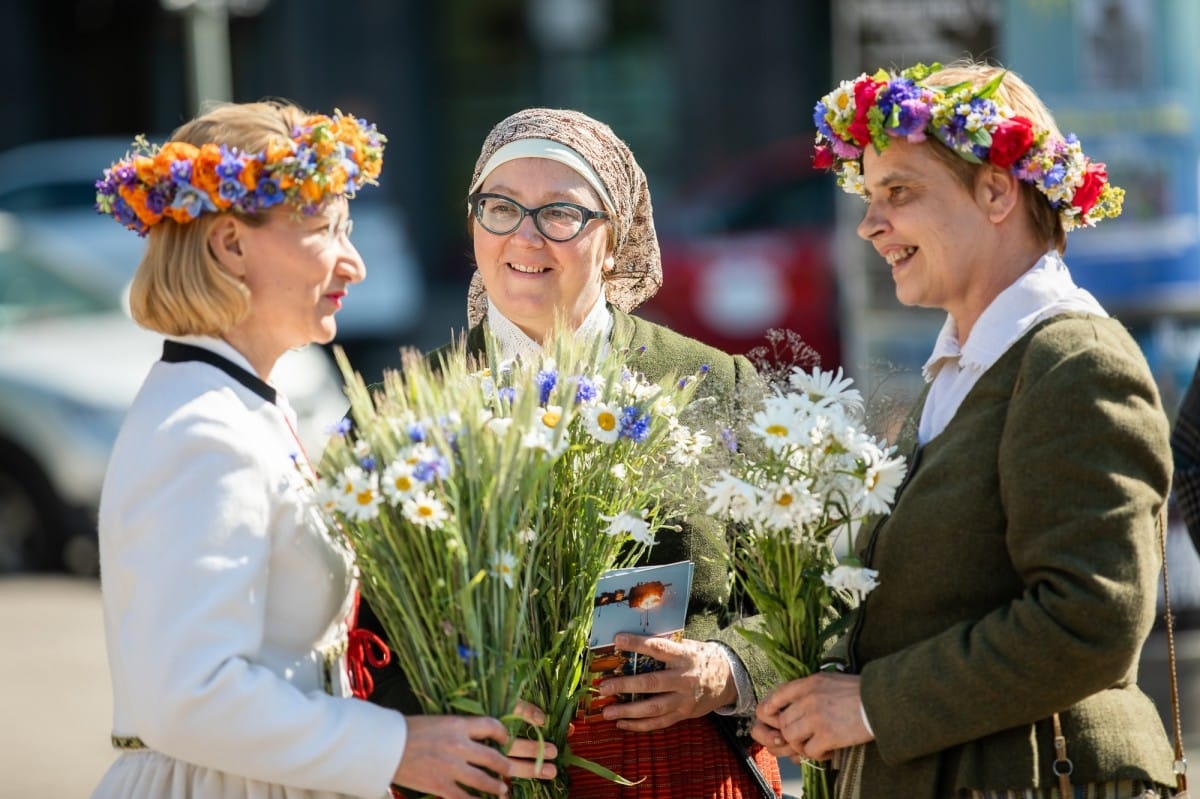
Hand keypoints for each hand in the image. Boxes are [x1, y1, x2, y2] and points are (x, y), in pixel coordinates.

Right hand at [391, 713, 556, 798]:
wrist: (383, 746)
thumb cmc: (408, 730)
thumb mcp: (437, 721)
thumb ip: (459, 729)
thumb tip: (477, 736)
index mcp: (458, 724)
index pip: (493, 726)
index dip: (505, 735)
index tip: (508, 740)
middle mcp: (459, 744)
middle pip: (496, 757)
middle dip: (515, 765)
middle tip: (527, 769)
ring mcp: (451, 766)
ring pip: (485, 779)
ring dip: (498, 786)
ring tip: (505, 790)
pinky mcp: (441, 785)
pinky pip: (466, 798)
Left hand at [592, 633, 736, 731]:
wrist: (729, 680)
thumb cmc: (700, 658)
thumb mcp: (688, 646)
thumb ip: (666, 645)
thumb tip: (632, 640)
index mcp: (685, 656)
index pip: (659, 648)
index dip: (638, 644)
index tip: (617, 640)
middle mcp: (685, 679)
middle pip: (653, 683)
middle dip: (626, 685)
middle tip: (604, 686)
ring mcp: (684, 700)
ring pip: (654, 708)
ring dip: (628, 711)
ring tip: (607, 711)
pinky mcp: (683, 715)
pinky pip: (659, 723)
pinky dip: (639, 725)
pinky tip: (621, 723)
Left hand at [750, 672, 871, 761]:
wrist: (882, 702)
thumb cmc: (860, 692)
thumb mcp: (831, 681)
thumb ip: (811, 689)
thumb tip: (795, 702)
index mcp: (809, 683)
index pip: (778, 695)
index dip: (769, 708)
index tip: (770, 717)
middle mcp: (808, 699)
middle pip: (783, 722)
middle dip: (790, 733)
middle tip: (803, 738)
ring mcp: (816, 718)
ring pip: (791, 737)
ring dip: (801, 745)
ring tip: (815, 744)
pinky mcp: (827, 736)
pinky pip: (809, 751)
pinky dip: (816, 755)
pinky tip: (827, 751)